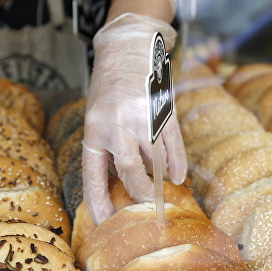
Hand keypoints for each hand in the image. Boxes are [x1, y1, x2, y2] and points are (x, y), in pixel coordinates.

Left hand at [82, 12, 186, 224]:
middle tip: (146, 202)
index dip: (99, 203)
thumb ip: (108, 144)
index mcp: (95, 129)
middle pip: (130, 172)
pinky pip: (173, 145)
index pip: (95, 176)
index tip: (105, 223)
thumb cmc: (109, 87)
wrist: (127, 47)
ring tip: (162, 188)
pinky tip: (177, 176)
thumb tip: (121, 181)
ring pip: (155, 161)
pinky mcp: (164, 110)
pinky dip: (177, 164)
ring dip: (160, 179)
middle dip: (140, 193)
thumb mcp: (98, 115)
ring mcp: (143, 117)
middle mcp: (117, 125)